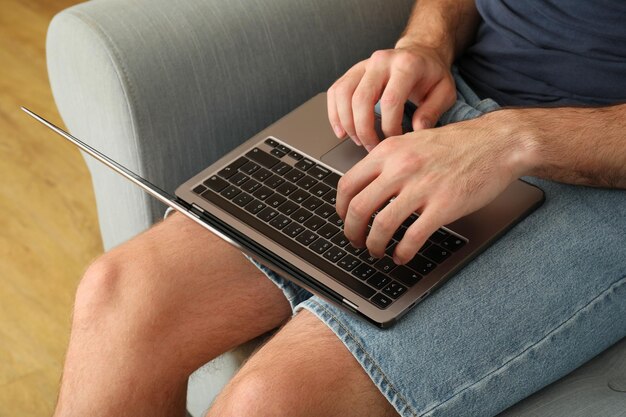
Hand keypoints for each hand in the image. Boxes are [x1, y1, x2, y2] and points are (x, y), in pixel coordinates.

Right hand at [326, 43, 455, 151]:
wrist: (420, 53)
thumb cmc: (432, 75)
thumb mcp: (444, 92)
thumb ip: (432, 112)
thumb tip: (416, 131)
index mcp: (406, 65)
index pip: (390, 100)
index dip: (389, 127)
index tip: (395, 140)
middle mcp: (381, 61)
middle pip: (361, 99)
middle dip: (364, 129)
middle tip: (372, 147)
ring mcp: (364, 64)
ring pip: (343, 94)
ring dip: (347, 123)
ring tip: (357, 140)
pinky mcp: (353, 71)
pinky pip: (335, 91)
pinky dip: (334, 113)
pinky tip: (341, 130)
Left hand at [335, 111, 533, 264]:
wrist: (497, 143)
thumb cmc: (457, 144)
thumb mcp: (412, 142)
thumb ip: (388, 162)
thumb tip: (366, 188)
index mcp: (388, 151)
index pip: (347, 184)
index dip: (340, 209)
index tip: (344, 219)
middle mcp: (400, 168)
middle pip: (358, 208)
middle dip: (352, 232)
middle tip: (356, 241)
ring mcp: (421, 187)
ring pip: (381, 225)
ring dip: (374, 245)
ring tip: (377, 251)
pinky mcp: (443, 206)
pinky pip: (412, 237)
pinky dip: (402, 252)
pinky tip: (401, 256)